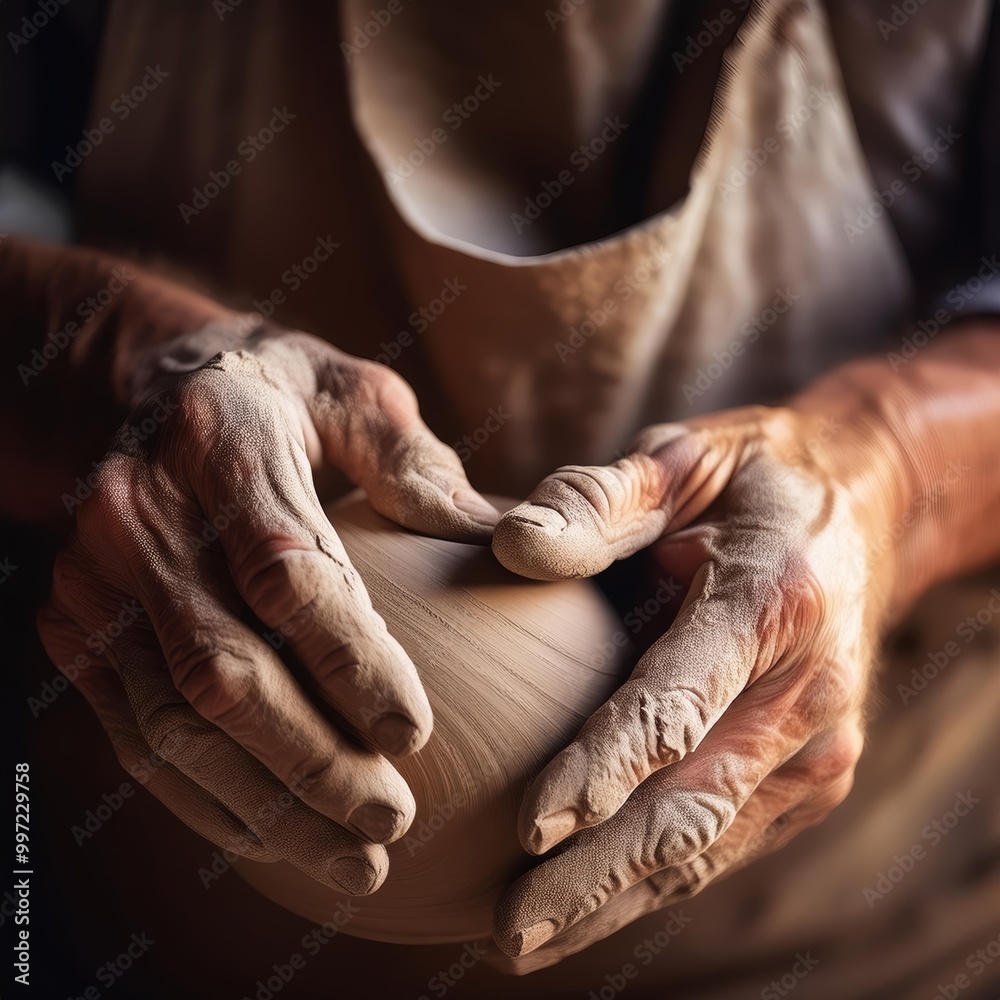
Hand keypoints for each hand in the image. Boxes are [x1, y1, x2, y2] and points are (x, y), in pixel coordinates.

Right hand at [38, 323, 498, 893]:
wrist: (151, 388)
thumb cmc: (283, 395)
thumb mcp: (360, 398)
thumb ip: (422, 469)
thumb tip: (512, 545)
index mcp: (222, 441)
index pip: (286, 570)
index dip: (350, 660)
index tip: (415, 736)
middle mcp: (140, 511)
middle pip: (222, 669)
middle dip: (309, 763)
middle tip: (392, 821)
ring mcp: (93, 576)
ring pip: (171, 724)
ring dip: (262, 807)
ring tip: (352, 861)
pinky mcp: (75, 625)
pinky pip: (137, 733)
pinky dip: (208, 797)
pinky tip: (279, 835)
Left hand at [490, 405, 897, 968]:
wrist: (858, 511)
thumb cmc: (748, 480)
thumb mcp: (681, 458)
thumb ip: (598, 500)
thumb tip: (512, 548)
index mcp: (777, 603)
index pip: (679, 703)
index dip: (605, 768)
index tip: (529, 827)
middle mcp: (810, 691)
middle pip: (692, 805)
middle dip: (598, 875)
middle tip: (508, 930)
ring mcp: (819, 746)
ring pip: (708, 844)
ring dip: (618, 900)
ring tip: (528, 940)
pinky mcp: (811, 776)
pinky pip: (725, 840)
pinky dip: (656, 881)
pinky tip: (591, 903)